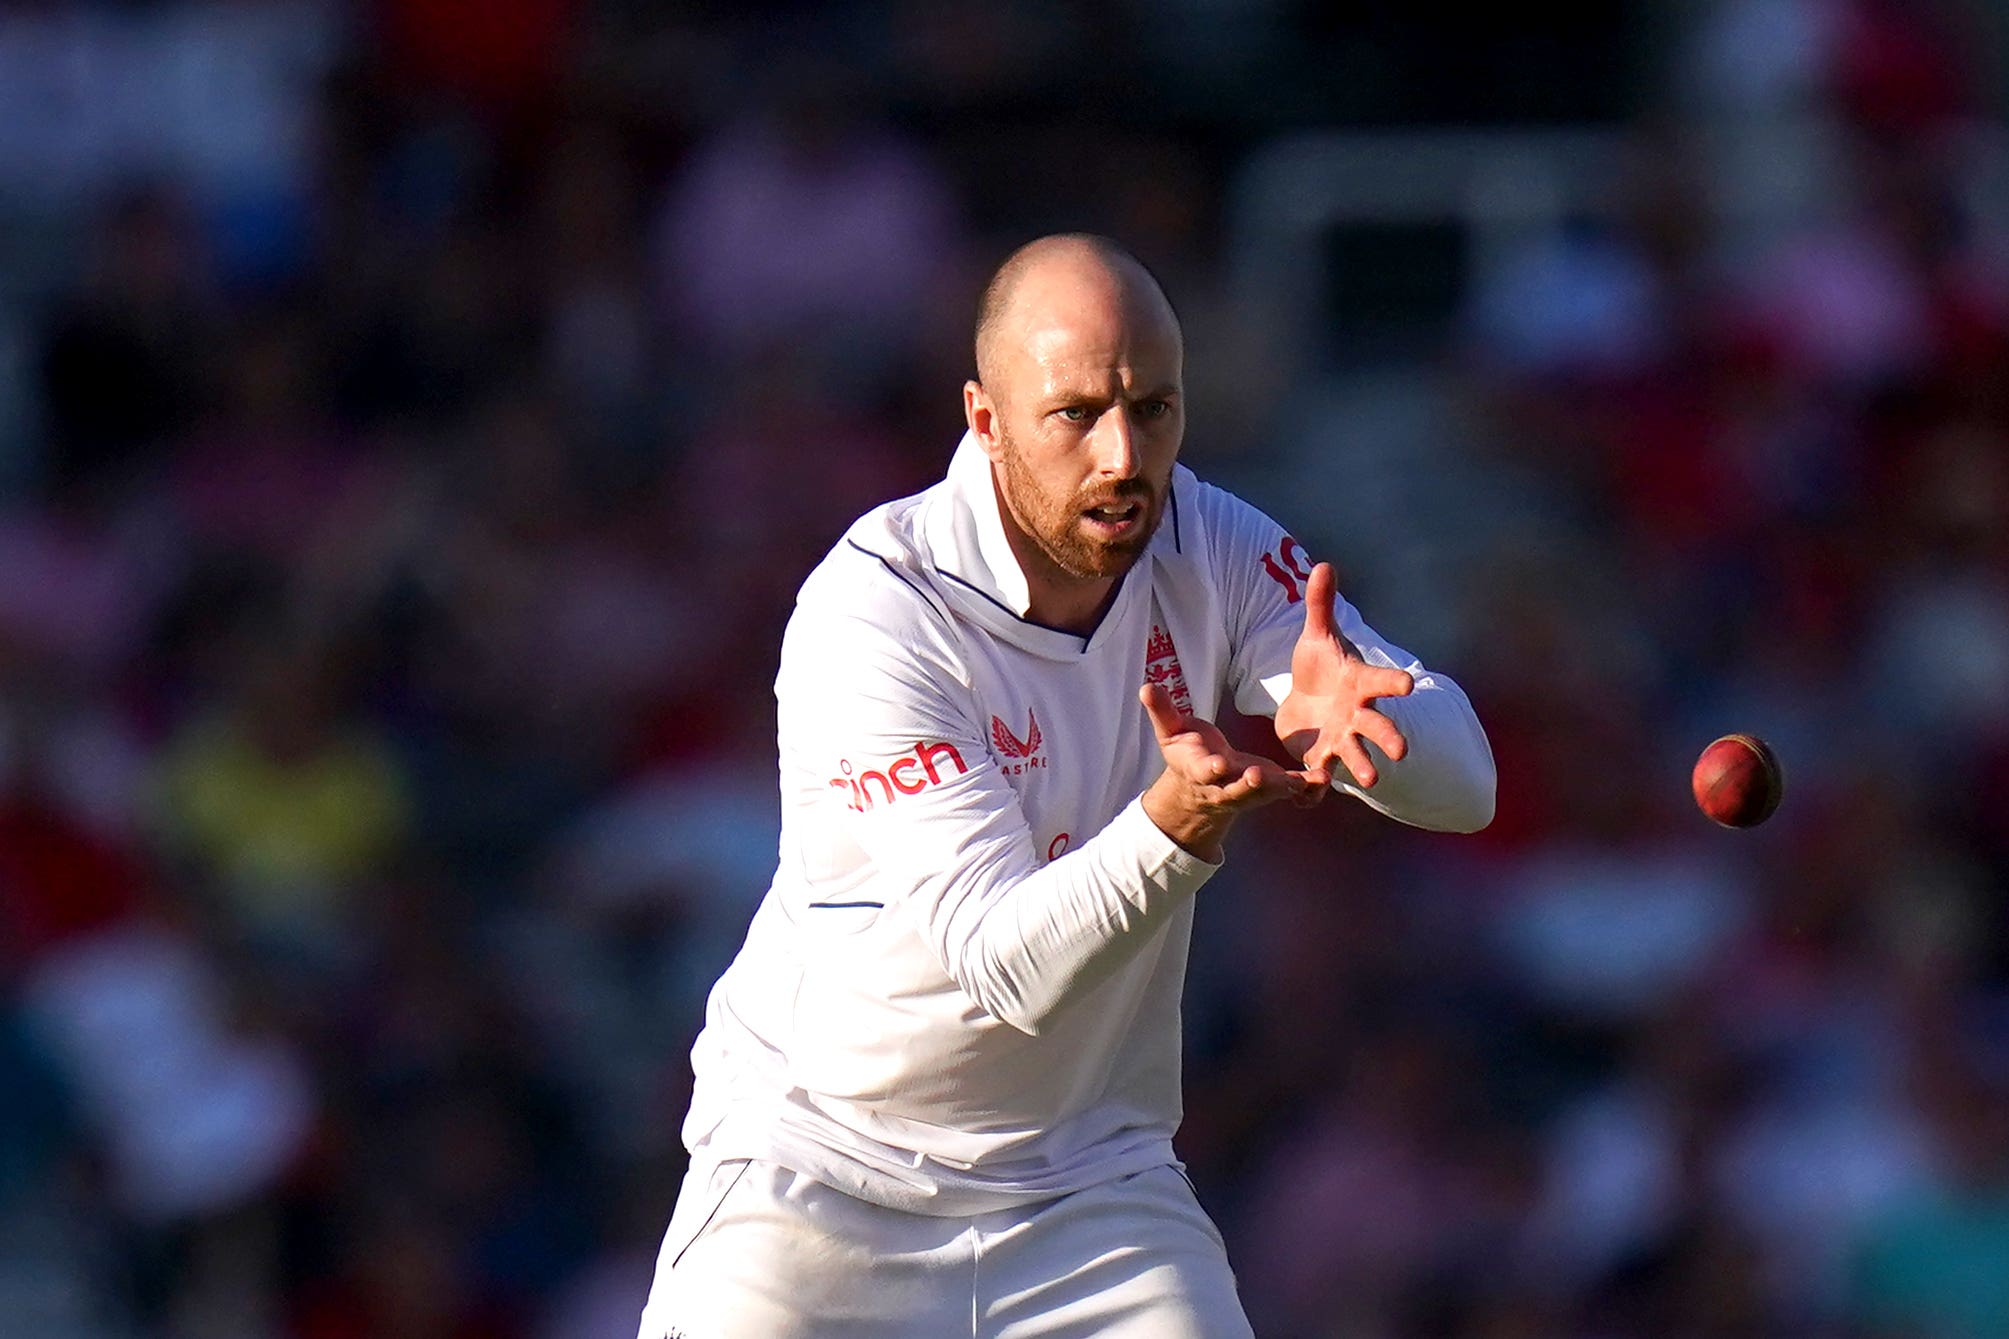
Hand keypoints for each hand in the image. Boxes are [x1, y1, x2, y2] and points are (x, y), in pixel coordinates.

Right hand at [1139, 682, 1321, 861]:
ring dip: (1289, 787)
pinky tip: (1323, 779)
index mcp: (1200, 770)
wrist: (1201, 790)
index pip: (1204, 770)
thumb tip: (1146, 686)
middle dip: (1250, 783)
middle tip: (1259, 776)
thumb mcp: (1171, 732)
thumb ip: (1162, 711)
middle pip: (1239, 787)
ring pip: (1270, 791)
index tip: (1216, 763)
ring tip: (1311, 781)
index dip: (1210, 768)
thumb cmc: (1187, 753)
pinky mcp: (1271, 789)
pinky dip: (1307, 787)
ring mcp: (1251, 790)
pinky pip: (1291, 791)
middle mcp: (1227, 785)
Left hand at [1273, 562, 1414, 788]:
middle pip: (1379, 727)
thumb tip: (1324, 564)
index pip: (1381, 682)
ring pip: (1357, 756)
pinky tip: (1309, 795)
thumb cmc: (1319, 665)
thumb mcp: (1316, 636)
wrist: (1307, 699)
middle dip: (1389, 738)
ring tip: (1371, 779)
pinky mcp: (1319, 757)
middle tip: (1402, 751)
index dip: (1393, 684)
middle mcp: (1357, 715)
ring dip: (1363, 767)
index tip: (1408, 686)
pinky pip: (1322, 775)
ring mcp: (1341, 739)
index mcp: (1359, 684)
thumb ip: (1320, 605)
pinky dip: (1316, 787)